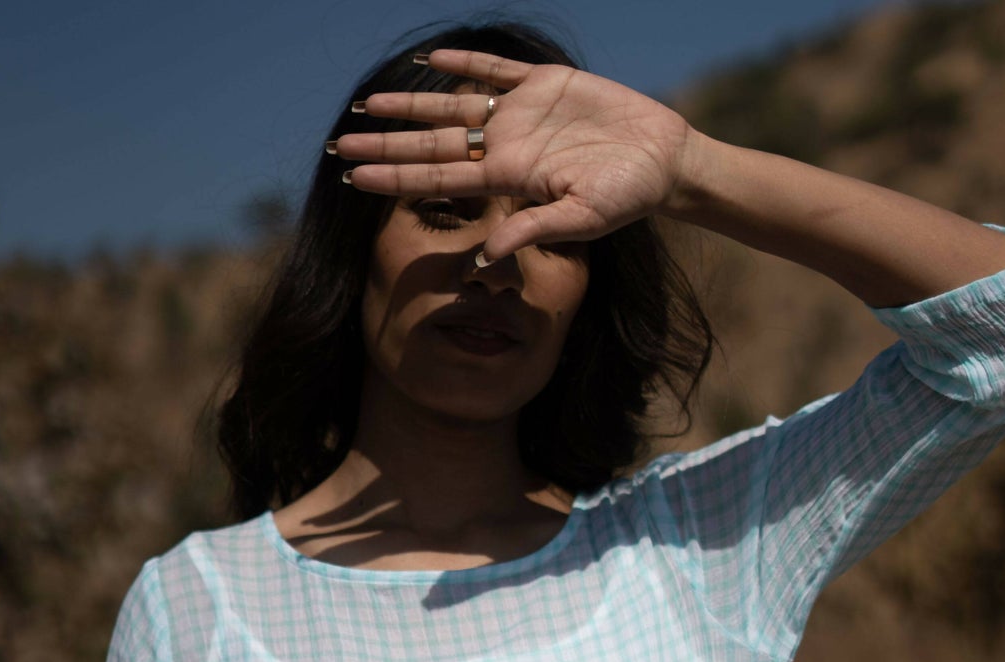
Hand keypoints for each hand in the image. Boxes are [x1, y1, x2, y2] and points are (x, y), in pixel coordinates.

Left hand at [335, 47, 697, 262]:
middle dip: (386, 143)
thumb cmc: (627, 198)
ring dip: (411, 104)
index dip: (393, 175)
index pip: (436, 178)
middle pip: (431, 144)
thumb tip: (484, 258)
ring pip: (452, 107)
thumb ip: (531, 231)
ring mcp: (521, 115)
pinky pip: (495, 71)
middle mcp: (504, 147)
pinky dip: (465, 63)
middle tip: (341, 140)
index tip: (353, 175)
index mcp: (506, 179)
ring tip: (370, 102)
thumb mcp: (580, 221)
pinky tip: (433, 60)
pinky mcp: (545, 85)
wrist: (663, 162)